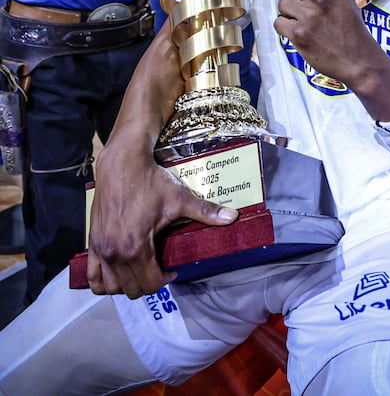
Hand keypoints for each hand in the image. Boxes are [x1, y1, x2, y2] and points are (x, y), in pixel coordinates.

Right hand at [86, 140, 236, 298]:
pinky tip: (118, 272)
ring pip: (110, 287)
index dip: (166, 281)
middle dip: (148, 285)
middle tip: (160, 270)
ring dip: (126, 285)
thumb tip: (232, 217)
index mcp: (135, 248)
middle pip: (131, 289)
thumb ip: (205, 211)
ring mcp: (100, 249)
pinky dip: (104, 280)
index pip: (150, 284)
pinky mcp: (92, 242)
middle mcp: (114, 254)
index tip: (174, 269)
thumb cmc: (150, 181)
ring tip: (141, 271)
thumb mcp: (180, 197)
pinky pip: (92, 275)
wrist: (121, 165)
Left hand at [273, 0, 378, 85]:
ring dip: (290, 15)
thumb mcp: (344, 1)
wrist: (359, 59)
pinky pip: (278, 23)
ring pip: (282, 4)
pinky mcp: (298, 33)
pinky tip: (302, 35)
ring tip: (309, 25)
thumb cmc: (351, 29)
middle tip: (308, 11)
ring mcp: (308, 14)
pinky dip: (286, 30)